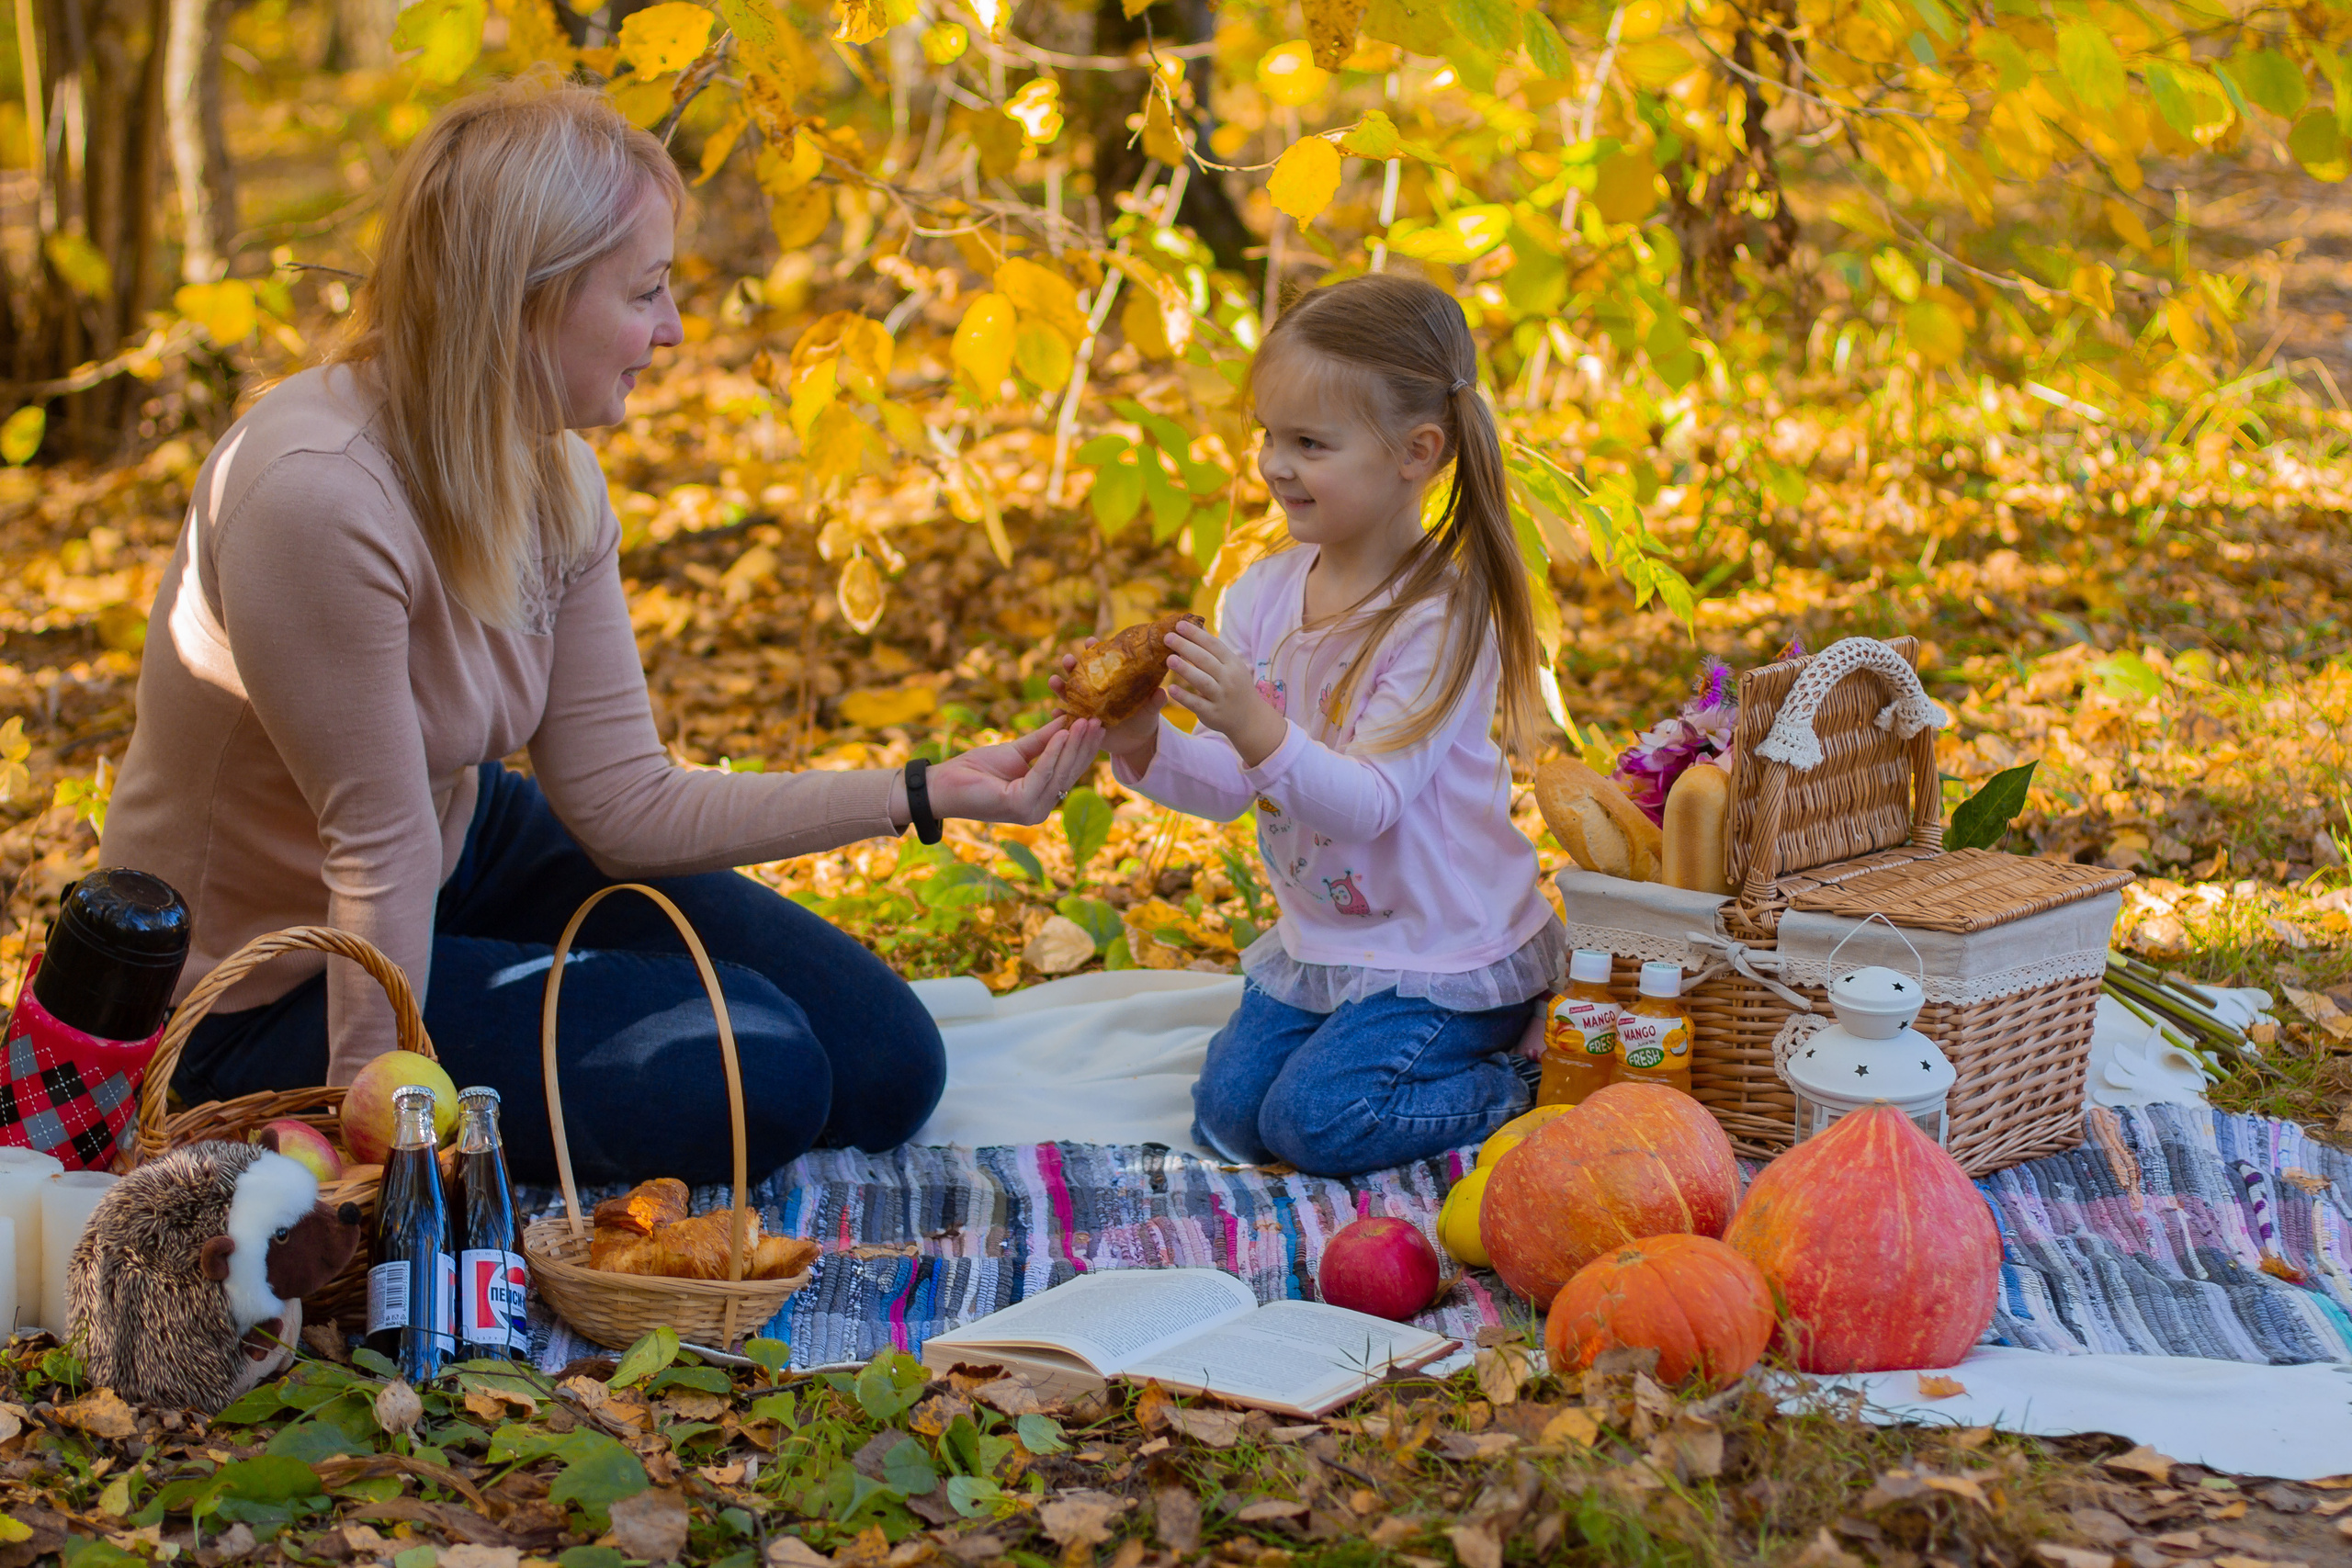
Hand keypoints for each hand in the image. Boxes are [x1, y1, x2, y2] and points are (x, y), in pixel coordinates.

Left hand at [922, 715, 1103, 825]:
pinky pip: (1043, 773)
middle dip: (1084, 745)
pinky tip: (1063, 732)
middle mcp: (1040, 809)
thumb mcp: (1016, 751)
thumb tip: (1067, 722)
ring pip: (1059, 773)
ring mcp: (1031, 811)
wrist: (942, 784)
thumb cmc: (974, 770)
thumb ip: (1042, 741)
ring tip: (1085, 721)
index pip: (1069, 771)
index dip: (1083, 748)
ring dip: (1073, 745)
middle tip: (1098, 720)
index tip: (1097, 723)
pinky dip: (1054, 752)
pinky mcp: (1020, 806)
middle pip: (1069, 773)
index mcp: (1040, 799)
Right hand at [1048, 640, 1164, 765]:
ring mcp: (1085, 706)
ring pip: (1068, 693)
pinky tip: (1056, 712)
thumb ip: (1155, 701)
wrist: (1137, 742)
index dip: (1094, 649)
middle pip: (1079, 673)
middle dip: (1071, 664)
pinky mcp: (1081, 723)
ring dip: (1059, 686)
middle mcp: (1094, 690)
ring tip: (1053, 680)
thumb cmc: (1144, 718)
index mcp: (1111, 679)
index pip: (1100, 659)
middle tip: (1067, 659)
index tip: (1090, 641)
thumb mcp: (1151, 709)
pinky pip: (1067, 719)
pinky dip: (1060, 716)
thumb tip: (1161, 692)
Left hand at [1165, 623, 1286, 767]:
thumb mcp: (1230, 666)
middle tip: (1167, 637)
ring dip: (1185, 669)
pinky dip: (1184, 697)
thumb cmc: (1236, 686)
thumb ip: (1213, 649)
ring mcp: (1221, 697)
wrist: (1250, 719)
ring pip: (1202, 681)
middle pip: (1205, 660)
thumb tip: (1197, 626)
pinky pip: (1197, 704)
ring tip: (1169, 659)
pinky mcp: (1213, 713)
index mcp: (1233, 663)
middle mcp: (1229, 679)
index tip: (1179, 624)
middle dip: (1186, 647)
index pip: (1213, 645)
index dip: (1196, 634)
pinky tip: (1171, 689)